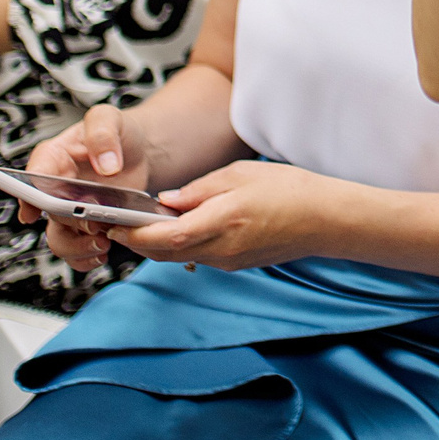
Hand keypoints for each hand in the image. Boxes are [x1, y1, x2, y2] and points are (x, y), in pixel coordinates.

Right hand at [23, 105, 152, 271]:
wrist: (141, 152)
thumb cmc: (119, 132)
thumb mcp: (110, 118)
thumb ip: (103, 133)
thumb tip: (106, 164)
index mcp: (54, 157)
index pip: (33, 176)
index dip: (29, 195)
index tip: (32, 211)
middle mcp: (56, 188)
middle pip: (48, 214)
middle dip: (68, 224)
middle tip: (93, 225)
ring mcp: (71, 210)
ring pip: (59, 239)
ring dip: (76, 248)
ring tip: (102, 244)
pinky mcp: (87, 226)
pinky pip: (77, 251)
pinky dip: (87, 257)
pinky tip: (104, 252)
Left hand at [111, 160, 335, 271]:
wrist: (324, 219)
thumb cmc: (289, 190)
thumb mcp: (240, 174)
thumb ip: (198, 189)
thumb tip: (165, 201)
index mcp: (223, 220)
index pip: (166, 236)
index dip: (135, 233)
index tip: (115, 223)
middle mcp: (222, 248)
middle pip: (164, 253)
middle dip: (137, 241)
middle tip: (119, 222)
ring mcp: (228, 261)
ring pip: (178, 257)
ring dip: (157, 243)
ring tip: (146, 222)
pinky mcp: (234, 264)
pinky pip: (196, 257)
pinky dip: (180, 244)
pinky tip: (181, 226)